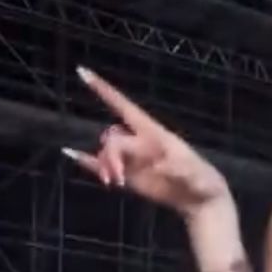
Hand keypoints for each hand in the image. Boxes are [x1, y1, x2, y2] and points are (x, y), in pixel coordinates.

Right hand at [64, 69, 228, 215]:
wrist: (199, 198)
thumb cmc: (201, 179)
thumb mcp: (194, 172)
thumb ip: (178, 168)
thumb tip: (161, 166)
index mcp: (152, 132)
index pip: (123, 106)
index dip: (103, 89)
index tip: (83, 72)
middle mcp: (138, 141)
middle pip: (112, 138)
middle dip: (110, 156)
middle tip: (117, 179)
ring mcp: (132, 158)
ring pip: (106, 151)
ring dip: (104, 165)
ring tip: (114, 183)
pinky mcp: (128, 175)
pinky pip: (102, 165)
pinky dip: (87, 162)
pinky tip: (71, 155)